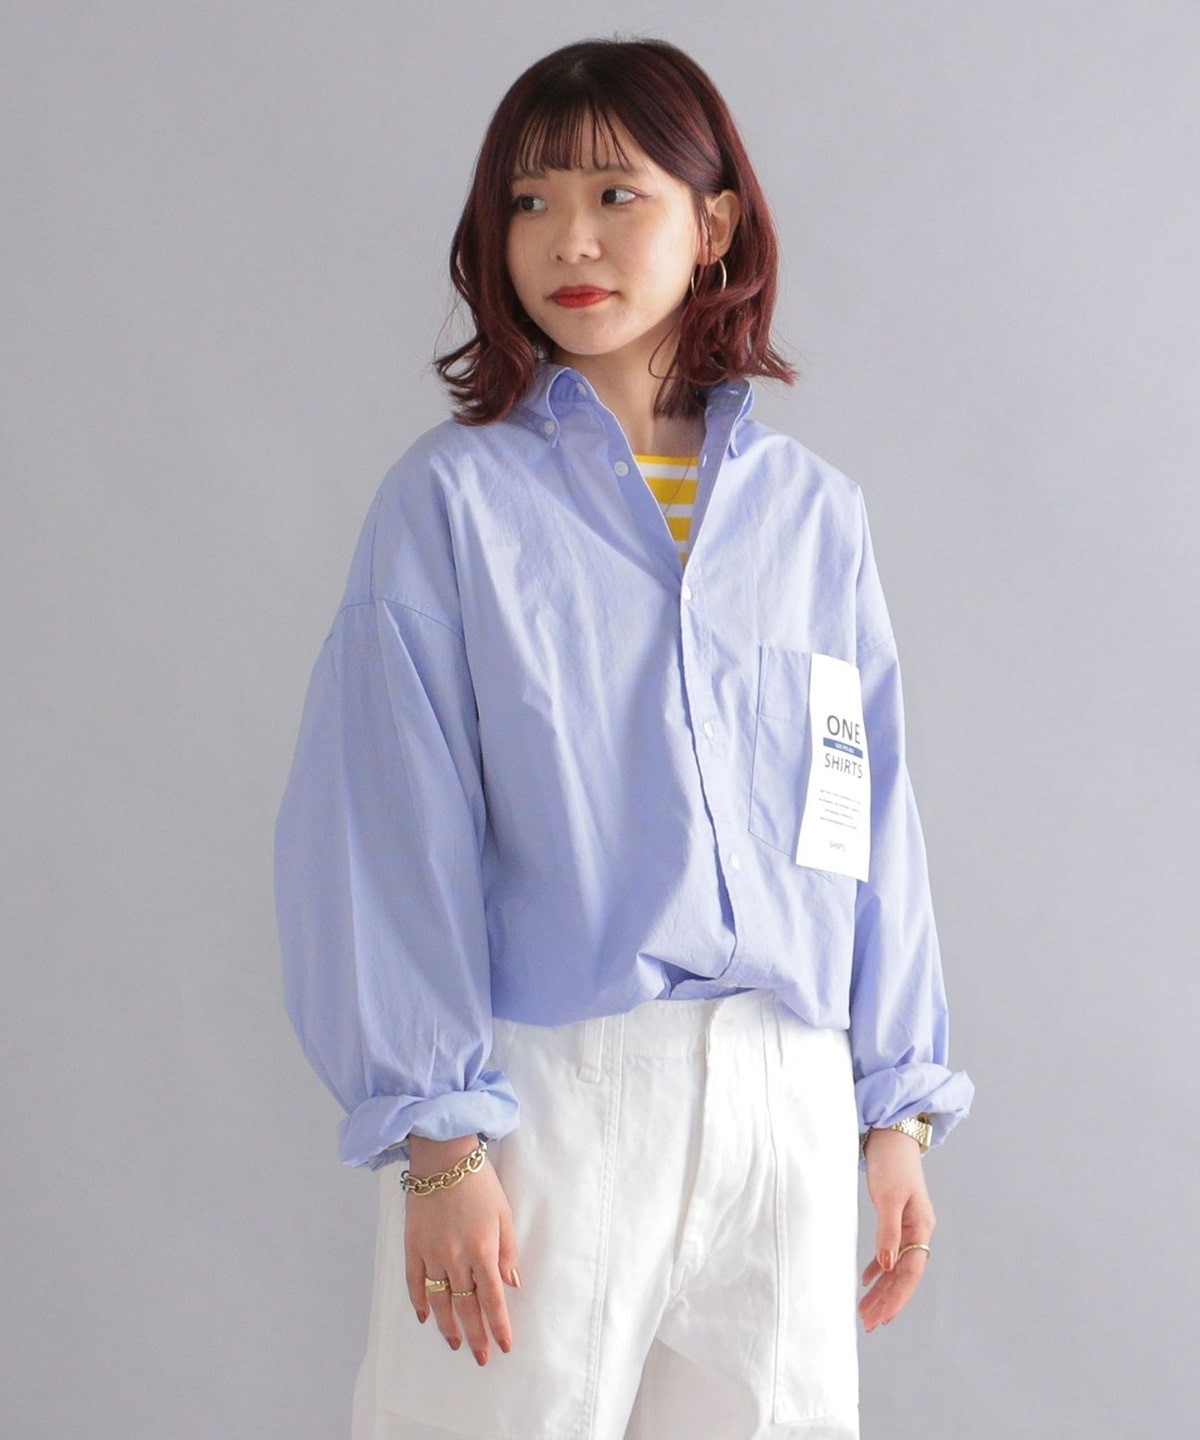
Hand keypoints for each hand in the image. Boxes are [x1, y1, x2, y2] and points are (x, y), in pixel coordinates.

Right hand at [404, 1134, 520, 1365]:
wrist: (442, 1157)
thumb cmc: (479, 1182)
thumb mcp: (504, 1214)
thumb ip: (508, 1252)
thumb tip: (512, 1285)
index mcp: (482, 1250)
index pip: (492, 1300)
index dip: (498, 1326)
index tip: (504, 1346)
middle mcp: (455, 1258)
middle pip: (466, 1307)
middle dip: (475, 1336)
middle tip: (481, 1357)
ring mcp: (431, 1254)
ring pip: (439, 1301)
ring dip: (448, 1326)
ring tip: (454, 1343)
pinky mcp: (412, 1246)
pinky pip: (414, 1283)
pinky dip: (419, 1302)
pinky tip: (424, 1317)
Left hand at [858, 1127, 935, 1332]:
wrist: (892, 1134)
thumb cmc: (892, 1162)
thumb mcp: (888, 1197)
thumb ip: (887, 1232)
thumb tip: (886, 1267)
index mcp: (921, 1227)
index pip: (910, 1273)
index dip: (896, 1298)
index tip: (881, 1318)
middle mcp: (918, 1230)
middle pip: (904, 1274)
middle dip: (887, 1300)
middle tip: (868, 1323)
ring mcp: (908, 1225)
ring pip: (896, 1265)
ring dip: (882, 1288)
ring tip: (865, 1310)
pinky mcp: (896, 1217)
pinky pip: (889, 1251)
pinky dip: (878, 1267)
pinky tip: (867, 1279)